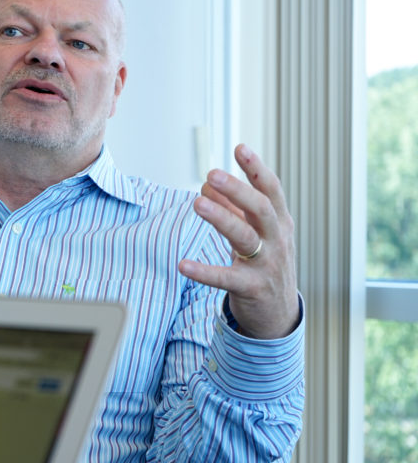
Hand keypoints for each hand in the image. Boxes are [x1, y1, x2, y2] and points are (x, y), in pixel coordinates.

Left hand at [178, 144, 299, 338]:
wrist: (278, 314)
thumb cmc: (263, 265)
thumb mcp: (254, 234)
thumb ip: (234, 210)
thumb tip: (208, 184)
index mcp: (279, 223)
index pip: (271, 191)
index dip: (256, 169)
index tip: (239, 148)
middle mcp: (277, 240)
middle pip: (261, 209)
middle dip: (238, 190)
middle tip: (212, 174)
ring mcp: (267, 265)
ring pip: (245, 237)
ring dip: (222, 218)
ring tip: (197, 202)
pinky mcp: (252, 288)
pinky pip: (226, 278)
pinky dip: (205, 271)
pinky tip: (183, 264)